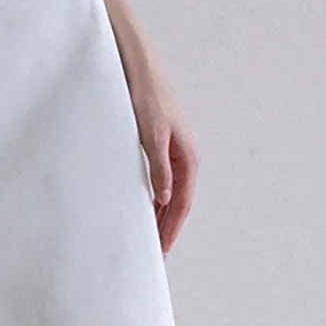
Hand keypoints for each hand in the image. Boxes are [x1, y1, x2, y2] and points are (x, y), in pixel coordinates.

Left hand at [126, 57, 198, 255]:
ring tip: (148, 242)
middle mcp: (182, 158)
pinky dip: (152, 201)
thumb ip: (159, 166)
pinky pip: (159, 183)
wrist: (138, 69)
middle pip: (177, 203)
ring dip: (159, 218)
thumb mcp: (151, 134)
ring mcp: (171, 154)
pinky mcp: (157, 149)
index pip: (182, 203)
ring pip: (168, 195)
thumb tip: (165, 197)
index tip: (161, 252)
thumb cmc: (146, 97)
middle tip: (154, 256)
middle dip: (166, 229)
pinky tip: (142, 213)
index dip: (171, 229)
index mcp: (187, 157)